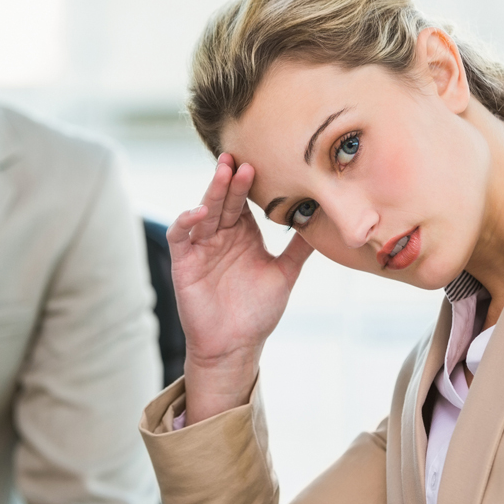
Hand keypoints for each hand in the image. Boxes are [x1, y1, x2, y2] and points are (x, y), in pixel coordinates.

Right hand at [168, 153, 312, 425]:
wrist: (236, 346)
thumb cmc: (257, 312)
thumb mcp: (284, 274)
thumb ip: (298, 249)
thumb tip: (323, 223)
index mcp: (243, 234)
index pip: (245, 200)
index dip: (251, 182)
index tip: (264, 161)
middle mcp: (221, 236)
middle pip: (225, 200)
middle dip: (232, 179)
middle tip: (242, 158)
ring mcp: (201, 247)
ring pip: (204, 211)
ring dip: (212, 191)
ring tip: (224, 171)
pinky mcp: (184, 263)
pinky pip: (180, 236)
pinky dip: (186, 222)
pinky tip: (198, 213)